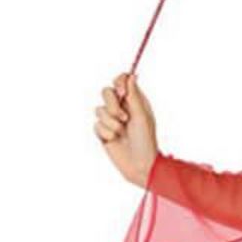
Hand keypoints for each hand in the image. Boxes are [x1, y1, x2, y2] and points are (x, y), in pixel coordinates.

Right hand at [93, 70, 157, 187]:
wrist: (139, 165)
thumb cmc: (146, 141)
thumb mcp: (142, 116)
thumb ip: (134, 96)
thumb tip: (131, 75)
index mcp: (134, 102)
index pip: (121, 82)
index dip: (119, 82)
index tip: (121, 92)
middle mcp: (122, 108)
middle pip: (106, 92)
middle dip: (112, 104)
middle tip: (124, 117)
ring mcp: (111, 120)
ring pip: (99, 109)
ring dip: (111, 122)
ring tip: (121, 133)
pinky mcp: (102, 132)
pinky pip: (96, 124)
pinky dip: (106, 132)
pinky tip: (114, 140)